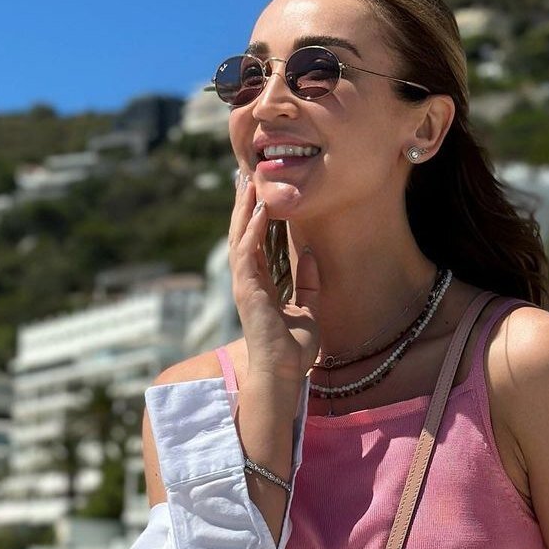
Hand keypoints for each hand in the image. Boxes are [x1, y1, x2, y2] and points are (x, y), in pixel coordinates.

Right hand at [229, 174, 320, 383]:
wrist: (284, 372)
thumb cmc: (293, 349)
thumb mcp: (308, 309)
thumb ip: (308, 282)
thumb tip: (309, 254)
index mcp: (259, 285)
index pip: (253, 242)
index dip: (253, 216)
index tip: (256, 191)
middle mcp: (247, 281)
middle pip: (241, 234)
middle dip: (243, 205)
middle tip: (243, 176)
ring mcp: (244, 285)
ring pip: (239, 237)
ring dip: (244, 210)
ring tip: (246, 183)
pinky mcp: (246, 290)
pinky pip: (246, 253)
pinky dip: (252, 230)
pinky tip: (259, 210)